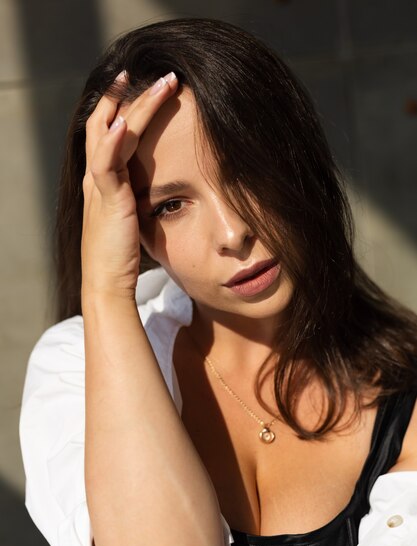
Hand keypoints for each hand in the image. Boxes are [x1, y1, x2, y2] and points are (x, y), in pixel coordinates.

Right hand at [81, 72, 177, 302]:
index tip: (145, 87)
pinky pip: (105, 163)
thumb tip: (156, 189)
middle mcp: (96, 177)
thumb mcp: (129, 219)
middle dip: (126, 95)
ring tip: (158, 82)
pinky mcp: (107, 200)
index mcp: (102, 180)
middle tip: (149, 72)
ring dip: (133, 105)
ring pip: (110, 134)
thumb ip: (136, 198)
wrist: (107, 284)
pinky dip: (113, 141)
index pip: (110, 133)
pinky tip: (125, 121)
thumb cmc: (121, 257)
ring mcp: (98, 186)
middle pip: (106, 123)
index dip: (124, 107)